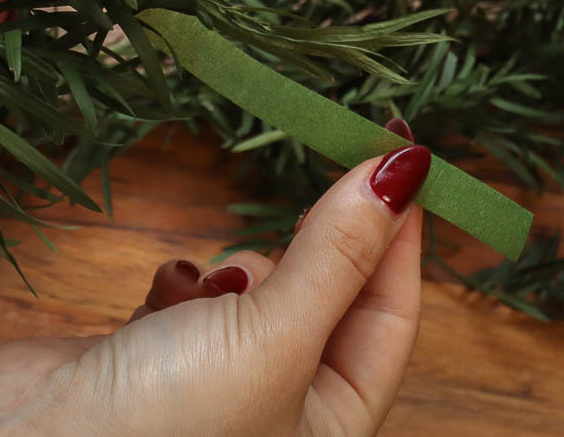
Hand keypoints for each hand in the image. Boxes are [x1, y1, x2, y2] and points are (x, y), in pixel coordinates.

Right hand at [0, 123, 428, 436]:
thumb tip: (405, 170)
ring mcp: (218, 374)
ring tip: (209, 287)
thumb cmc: (166, 422)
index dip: (400, 233)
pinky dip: (185, 281)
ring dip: (241, 267)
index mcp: (333, 423)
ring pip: (261, 285)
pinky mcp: (159, 347)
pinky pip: (198, 291)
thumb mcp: (272, 337)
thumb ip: (337, 254)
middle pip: (328, 292)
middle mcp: (283, 403)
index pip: (391, 313)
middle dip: (314, 246)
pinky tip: (162, 293)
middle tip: (312, 182)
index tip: (402, 153)